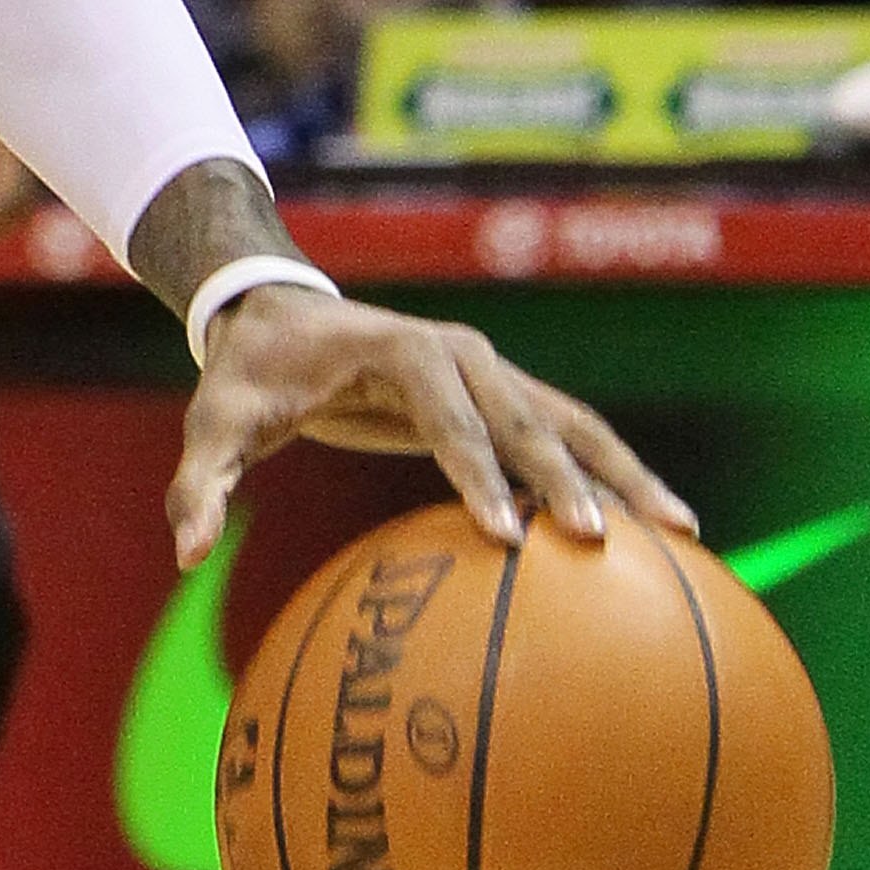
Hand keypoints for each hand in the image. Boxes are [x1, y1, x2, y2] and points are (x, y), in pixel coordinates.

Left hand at [168, 282, 697, 569]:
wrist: (276, 315)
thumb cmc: (247, 376)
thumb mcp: (213, 424)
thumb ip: (198, 485)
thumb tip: (185, 553)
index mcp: (401, 350)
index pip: (448, 415)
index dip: (475, 472)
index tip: (501, 533)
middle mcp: (460, 353)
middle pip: (526, 417)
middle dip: (565, 477)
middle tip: (597, 543)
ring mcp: (491, 371)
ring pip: (571, 423)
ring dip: (622, 473)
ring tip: (683, 533)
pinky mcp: (503, 396)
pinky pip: (566, 437)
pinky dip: (612, 475)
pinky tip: (657, 531)